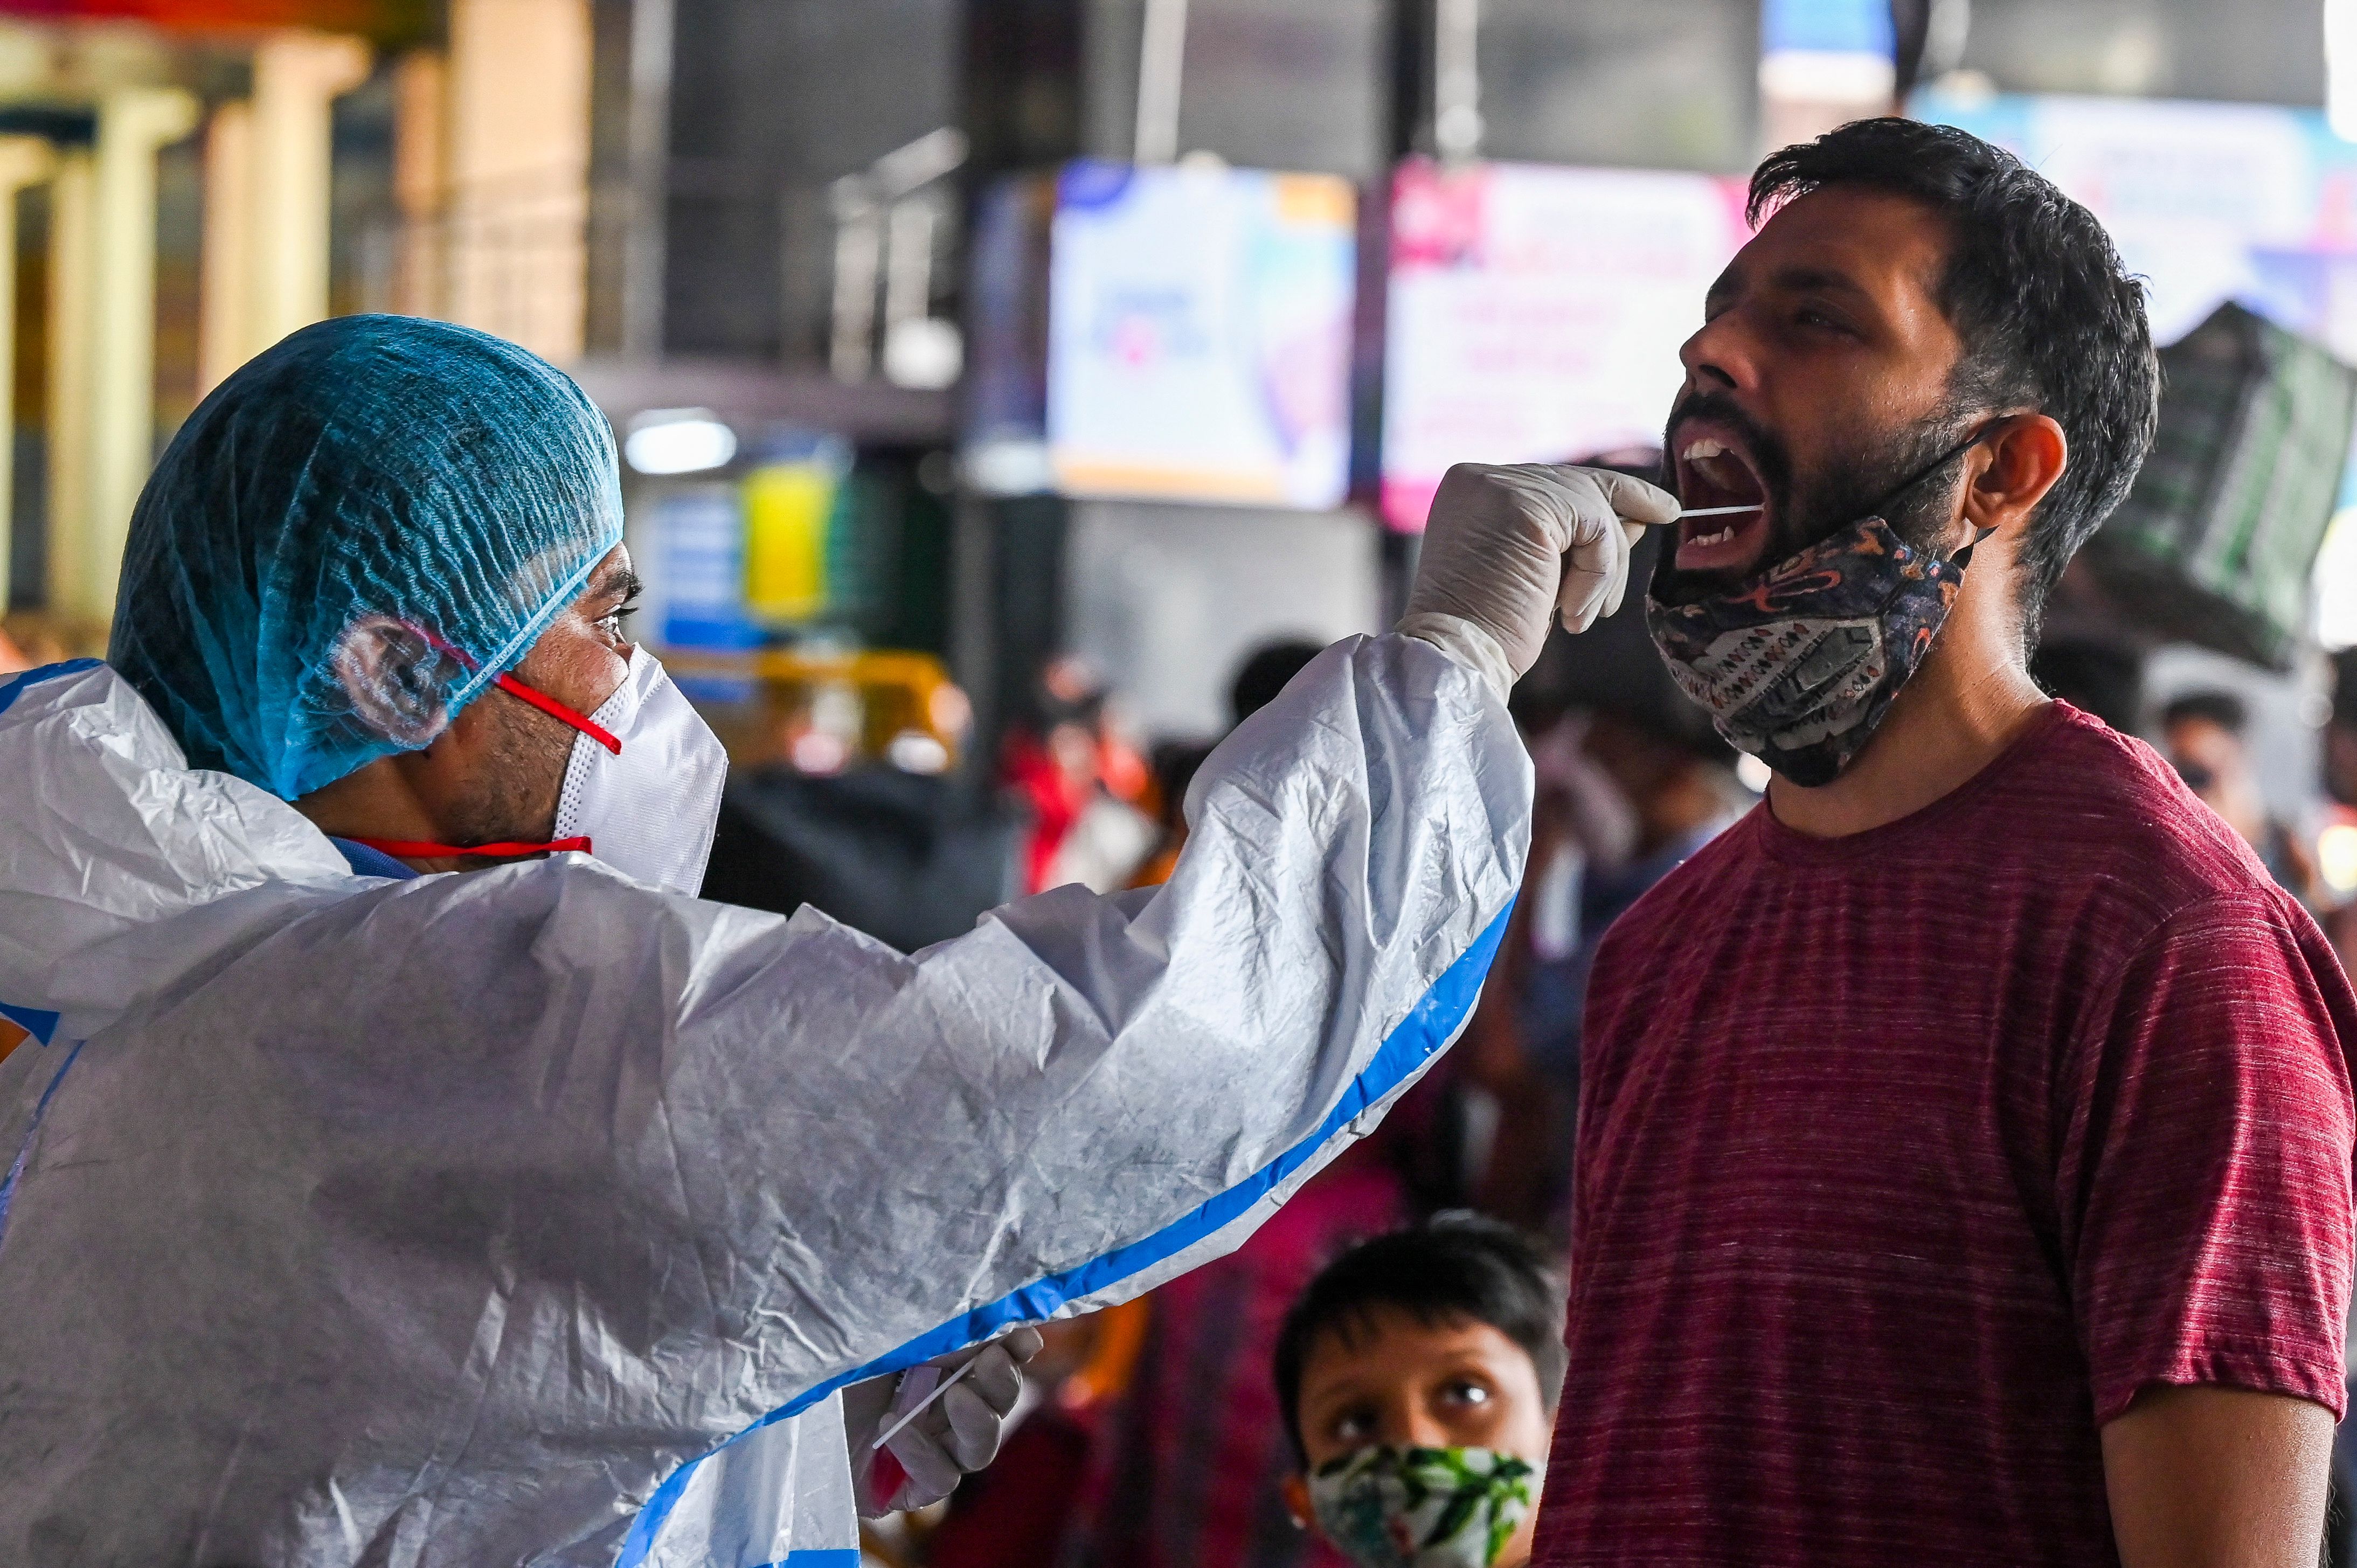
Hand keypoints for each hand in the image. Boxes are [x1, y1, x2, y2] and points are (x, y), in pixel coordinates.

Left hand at [845, 1326, 1045, 1516]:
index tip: (1023, 1338)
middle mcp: (940, 1411)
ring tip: (954, 1396)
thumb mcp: (889, 1340)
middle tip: (989, 1362)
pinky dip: (925, 1452)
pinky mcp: (907, 1489)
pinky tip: (895, 1427)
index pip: (995, 1361)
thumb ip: (941, 1337)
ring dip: (978, 1420)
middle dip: (1002, 1383)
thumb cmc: (830, 1365)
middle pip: (998, 1405)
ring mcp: (927, 1451)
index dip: (1015, 1351)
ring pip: (980, 1447)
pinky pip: (941, 1479)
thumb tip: (998, 1324)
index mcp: (940, 1369)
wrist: (778, 1413)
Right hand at [1401, 463, 1678, 694]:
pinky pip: (1595, 527)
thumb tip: (1635, 519)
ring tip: (1584, 615)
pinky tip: (1573, 612)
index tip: (1654, 505)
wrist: (1458, 659)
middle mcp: (1481, 478)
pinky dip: (1599, 573)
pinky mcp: (1525, 506)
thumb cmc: (1490, 631)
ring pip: (1592, 506)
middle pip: (1576, 484)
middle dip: (1621, 514)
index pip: (1552, 481)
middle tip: (1667, 515)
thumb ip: (1576, 538)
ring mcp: (1500, 486)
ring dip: (1604, 568)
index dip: (1605, 494)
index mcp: (1472, 490)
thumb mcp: (1541, 574)